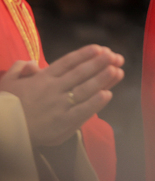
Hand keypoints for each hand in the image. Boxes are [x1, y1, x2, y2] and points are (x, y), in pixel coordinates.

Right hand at [0, 44, 124, 146]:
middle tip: (116, 57)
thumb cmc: (6, 107)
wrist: (2, 132)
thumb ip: (20, 69)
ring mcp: (58, 107)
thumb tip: (33, 63)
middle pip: (80, 74)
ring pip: (84, 90)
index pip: (67, 63)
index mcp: (41, 79)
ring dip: (102, 79)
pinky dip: (95, 103)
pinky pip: (81, 112)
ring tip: (117, 70)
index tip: (100, 48)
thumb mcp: (8, 83)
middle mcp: (52, 90)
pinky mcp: (62, 124)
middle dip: (100, 63)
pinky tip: (107, 94)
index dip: (84, 54)